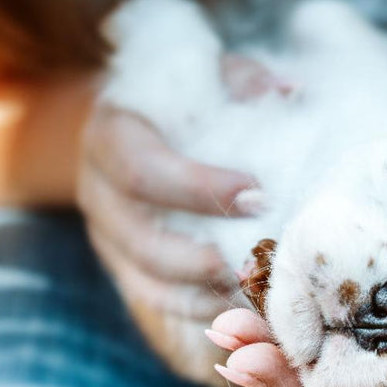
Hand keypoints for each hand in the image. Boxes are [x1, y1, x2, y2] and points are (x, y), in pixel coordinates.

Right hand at [77, 55, 288, 320]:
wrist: (130, 129)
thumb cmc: (182, 100)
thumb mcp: (205, 76)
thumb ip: (240, 80)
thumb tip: (289, 90)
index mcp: (111, 134)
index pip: (142, 170)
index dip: (196, 188)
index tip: (258, 195)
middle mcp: (98, 190)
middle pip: (140, 239)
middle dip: (198, 257)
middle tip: (253, 262)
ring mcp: (107, 236)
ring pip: (144, 281)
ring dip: (201, 295)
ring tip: (251, 297)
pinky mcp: (123, 266)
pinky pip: (154, 300)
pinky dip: (198, 311)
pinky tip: (241, 310)